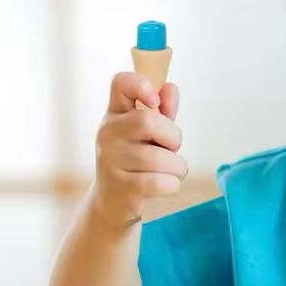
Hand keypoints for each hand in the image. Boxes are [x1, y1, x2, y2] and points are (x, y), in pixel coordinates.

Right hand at [93, 72, 187, 227]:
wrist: (113, 202)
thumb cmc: (137, 161)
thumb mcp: (150, 134)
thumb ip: (163, 111)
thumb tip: (170, 88)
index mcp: (116, 114)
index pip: (121, 83)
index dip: (141, 85)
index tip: (154, 101)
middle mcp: (108, 133)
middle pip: (148, 121)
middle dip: (173, 137)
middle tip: (171, 149)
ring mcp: (110, 161)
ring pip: (160, 158)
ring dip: (177, 167)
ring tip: (170, 171)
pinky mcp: (121, 188)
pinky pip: (161, 182)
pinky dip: (172, 184)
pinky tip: (164, 185)